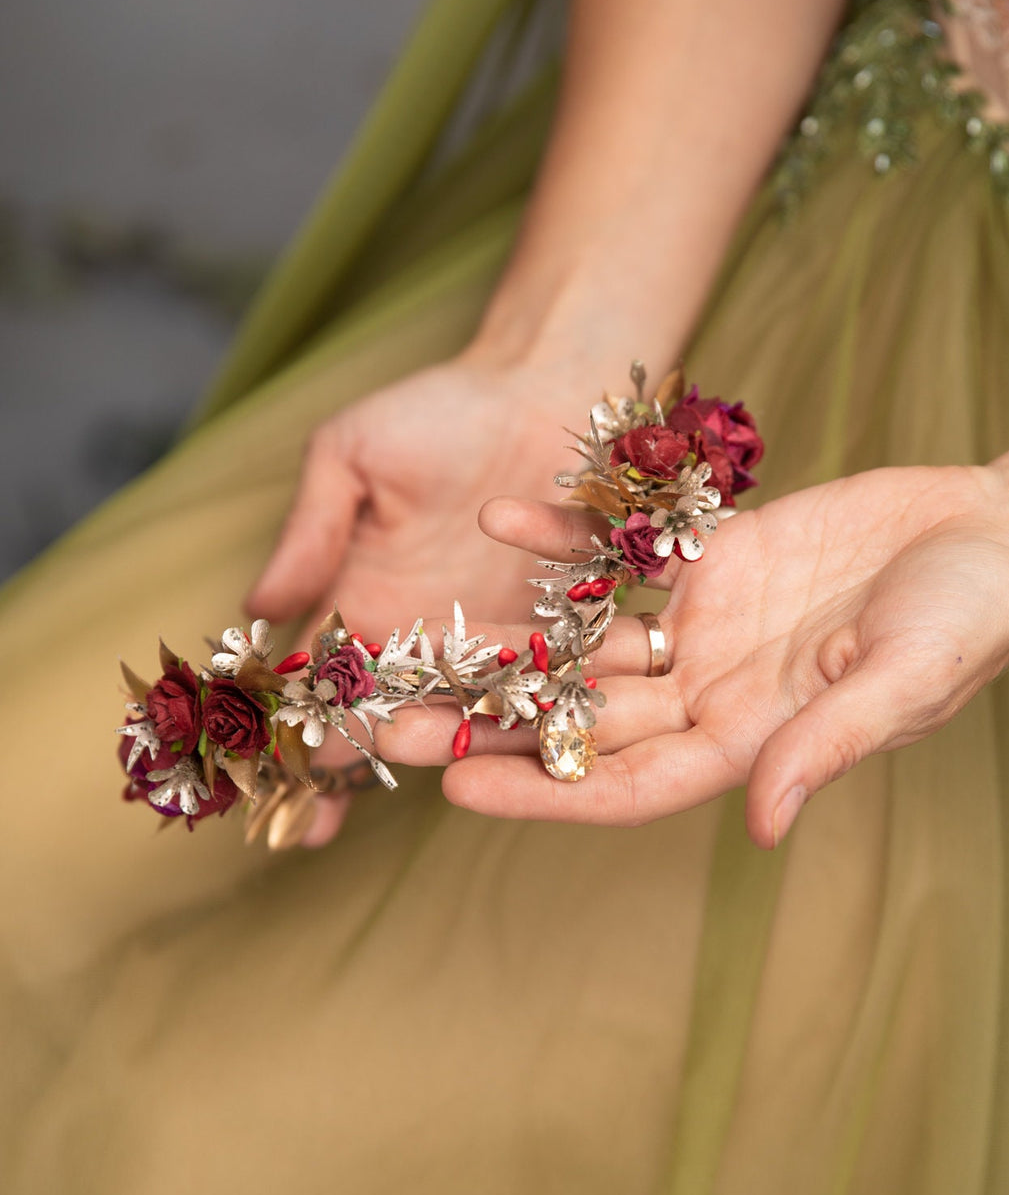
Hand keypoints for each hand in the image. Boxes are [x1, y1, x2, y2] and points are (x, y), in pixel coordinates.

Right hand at [245, 350, 584, 845]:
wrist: (542, 381)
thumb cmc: (434, 412)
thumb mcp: (351, 456)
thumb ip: (311, 530)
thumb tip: (255, 607)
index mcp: (364, 605)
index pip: (319, 682)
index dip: (290, 729)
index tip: (264, 776)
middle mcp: (427, 640)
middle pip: (383, 716)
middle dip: (348, 765)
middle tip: (316, 813)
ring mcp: (498, 643)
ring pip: (463, 712)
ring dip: (433, 750)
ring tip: (400, 780)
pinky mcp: (566, 630)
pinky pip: (544, 681)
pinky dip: (527, 716)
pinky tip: (513, 753)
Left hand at [383, 462, 1008, 845]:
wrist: (988, 535)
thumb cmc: (966, 620)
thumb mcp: (903, 683)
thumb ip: (830, 746)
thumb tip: (768, 824)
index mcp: (750, 741)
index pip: (627, 783)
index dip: (543, 792)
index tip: (458, 794)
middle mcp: (711, 692)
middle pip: (581, 720)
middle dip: (489, 728)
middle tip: (389, 728)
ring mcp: (705, 626)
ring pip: (585, 645)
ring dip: (507, 645)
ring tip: (417, 645)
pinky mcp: (712, 558)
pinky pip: (623, 554)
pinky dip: (568, 540)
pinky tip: (504, 521)